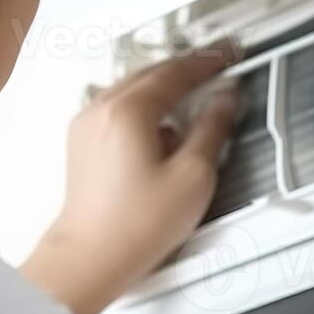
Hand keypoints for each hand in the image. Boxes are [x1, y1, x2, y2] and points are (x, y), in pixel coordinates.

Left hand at [22, 46, 241, 313]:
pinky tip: (162, 121)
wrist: (89, 258)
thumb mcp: (193, 176)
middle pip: (152, 73)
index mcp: (128, 112)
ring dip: (166, 84)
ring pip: (133, 87)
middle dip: (188, 68)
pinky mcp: (82, 142)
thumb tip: (225, 100)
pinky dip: (145, 103)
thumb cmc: (135, 227)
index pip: (177, 72)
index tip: (230, 54)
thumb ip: (213, 128)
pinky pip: (117, 105)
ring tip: (195, 90)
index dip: (210, 61)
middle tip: (218, 65)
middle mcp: (101, 110)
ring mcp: (87, 125)